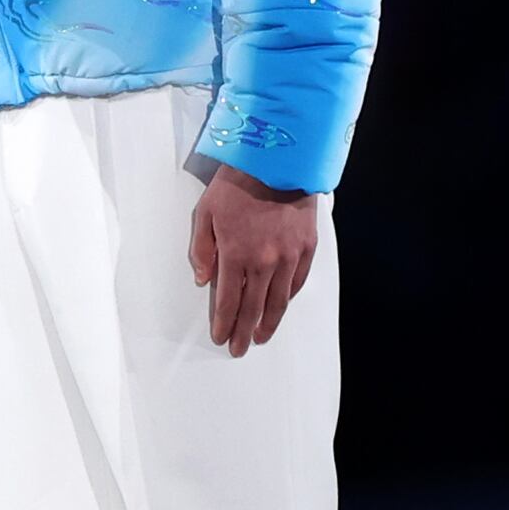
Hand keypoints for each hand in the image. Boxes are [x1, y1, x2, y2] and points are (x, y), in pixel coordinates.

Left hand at [187, 159, 320, 355]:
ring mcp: (289, 256)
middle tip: (239, 349)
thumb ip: (202, 249)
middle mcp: (264, 262)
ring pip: (279, 301)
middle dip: (244, 332)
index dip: (223, 323)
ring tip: (261, 337)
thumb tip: (203, 280)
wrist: (278, 161)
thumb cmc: (237, 184)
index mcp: (236, 254)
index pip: (228, 300)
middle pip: (253, 308)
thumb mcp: (206, 212)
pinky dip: (288, 298)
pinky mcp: (306, 247)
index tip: (220, 338)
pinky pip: (298, 282)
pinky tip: (282, 307)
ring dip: (269, 323)